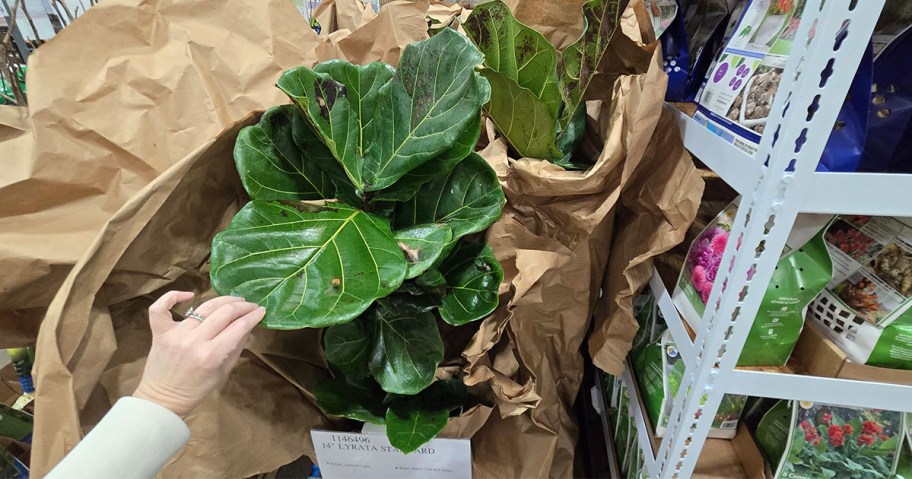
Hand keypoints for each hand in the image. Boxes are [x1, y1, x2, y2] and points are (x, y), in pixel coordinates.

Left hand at [133, 291, 264, 416]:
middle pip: (224, 312)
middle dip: (242, 306)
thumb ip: (236, 347)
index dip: (253, 316)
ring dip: (222, 300)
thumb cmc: (196, 390)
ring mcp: (176, 334)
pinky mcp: (160, 332)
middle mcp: (194, 341)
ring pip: (203, 307)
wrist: (163, 400)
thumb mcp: (224, 373)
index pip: (239, 327)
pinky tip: (189, 295)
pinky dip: (173, 297)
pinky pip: (161, 308)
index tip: (261, 311)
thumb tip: (248, 325)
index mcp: (212, 355)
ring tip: (233, 300)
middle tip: (250, 305)